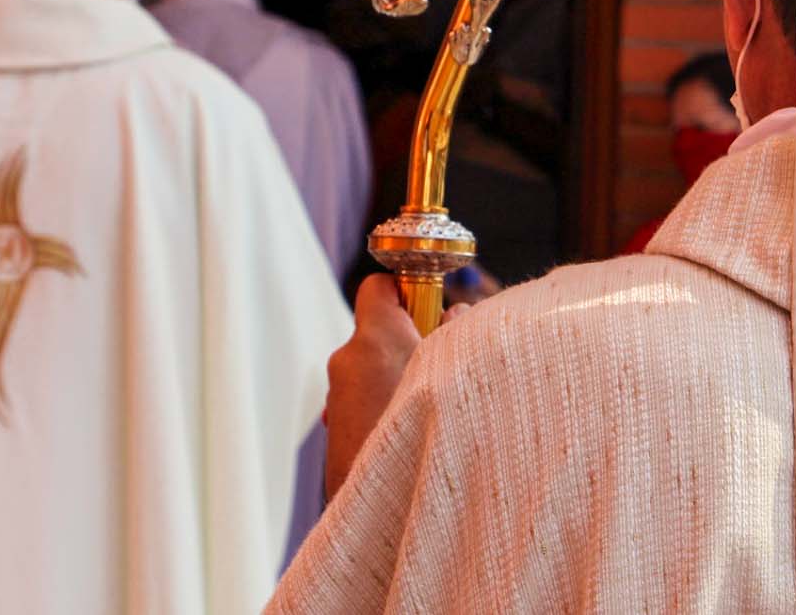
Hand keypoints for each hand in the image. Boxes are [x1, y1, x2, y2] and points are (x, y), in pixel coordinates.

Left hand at [322, 277, 468, 497]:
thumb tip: (453, 315)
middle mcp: (347, 363)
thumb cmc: (428, 432)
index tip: (434, 306)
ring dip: (401, 377)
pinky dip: (388, 406)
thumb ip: (455, 332)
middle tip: (446, 360)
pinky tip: (413, 432)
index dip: (408, 289)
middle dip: (412, 340)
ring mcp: (339, 399)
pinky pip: (366, 402)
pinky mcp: (338, 433)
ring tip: (433, 404)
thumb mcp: (456, 370)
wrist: (387, 510)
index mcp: (374, 339)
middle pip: (380, 332)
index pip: (379, 286)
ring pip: (374, 370)